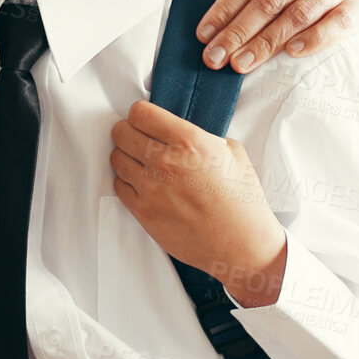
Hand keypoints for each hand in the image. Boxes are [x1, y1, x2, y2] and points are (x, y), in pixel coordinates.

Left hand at [110, 101, 286, 306]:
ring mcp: (150, 188)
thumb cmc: (242, 201)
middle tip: (142, 140)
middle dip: (130, 133)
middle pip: (121, 132)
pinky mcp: (143, 212)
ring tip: (144, 164)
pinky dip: (128, 182)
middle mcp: (166, 162)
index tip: (148, 121)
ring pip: (116, 158)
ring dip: (127, 157)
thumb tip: (179, 132)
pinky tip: (144, 185)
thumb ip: (201, 136)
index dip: (143, 115)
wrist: (242, 245)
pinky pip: (118, 185)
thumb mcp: (232, 153)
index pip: (140, 112)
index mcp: (190, 142)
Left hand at [196, 0, 358, 72]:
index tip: (204, 34)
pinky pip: (339, 22)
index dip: (224, 8)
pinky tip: (293, 52)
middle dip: (238, 32)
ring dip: (267, 43)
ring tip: (241, 63)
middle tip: (217, 57)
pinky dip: (315, 38)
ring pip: (298, 14)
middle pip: (271, 0)